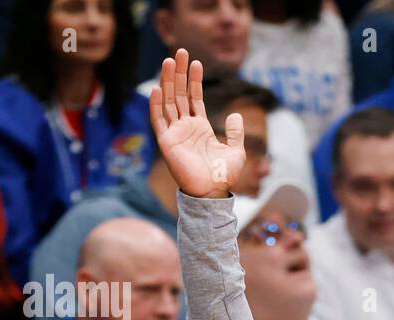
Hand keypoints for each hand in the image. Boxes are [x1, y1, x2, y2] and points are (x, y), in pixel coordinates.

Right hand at [149, 49, 245, 198]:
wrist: (212, 193)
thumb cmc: (223, 176)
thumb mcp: (236, 151)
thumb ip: (235, 132)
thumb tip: (235, 115)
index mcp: (200, 127)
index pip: (195, 98)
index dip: (195, 80)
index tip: (196, 62)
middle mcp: (185, 127)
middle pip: (180, 94)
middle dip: (179, 73)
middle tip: (180, 51)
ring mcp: (175, 133)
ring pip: (169, 101)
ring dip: (168, 81)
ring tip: (169, 61)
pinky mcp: (166, 142)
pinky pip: (159, 120)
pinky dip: (157, 105)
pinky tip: (158, 88)